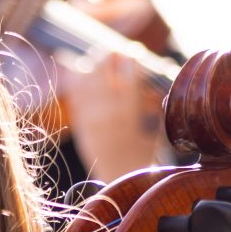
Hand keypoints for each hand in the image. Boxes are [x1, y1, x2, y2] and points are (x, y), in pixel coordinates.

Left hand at [59, 51, 166, 183]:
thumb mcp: (155, 124)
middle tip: (116, 54)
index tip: (135, 53)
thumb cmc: (144, 150)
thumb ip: (151, 97)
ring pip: (85, 77)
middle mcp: (106, 112)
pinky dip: (79, 80)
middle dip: (110, 56)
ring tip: (102, 65)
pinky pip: (75, 93)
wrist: (121, 178)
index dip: (132, 58)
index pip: (129, 72)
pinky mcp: (80, 123)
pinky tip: (85, 76)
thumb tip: (150, 71)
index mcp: (129, 112)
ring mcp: (90, 117)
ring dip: (94, 66)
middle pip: (102, 68)